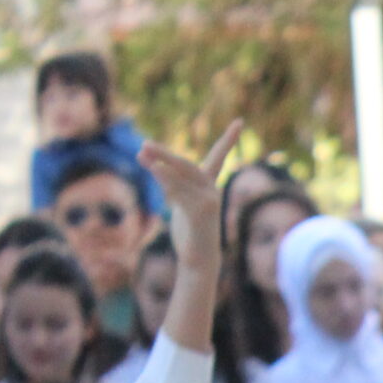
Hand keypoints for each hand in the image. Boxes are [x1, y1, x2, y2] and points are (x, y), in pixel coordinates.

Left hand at [139, 122, 241, 277]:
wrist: (199, 261)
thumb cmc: (190, 233)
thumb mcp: (178, 201)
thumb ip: (166, 179)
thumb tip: (143, 155)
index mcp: (209, 187)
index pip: (220, 158)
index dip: (229, 140)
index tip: (241, 122)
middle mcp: (212, 191)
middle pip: (188, 166)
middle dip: (166, 155)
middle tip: (144, 144)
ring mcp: (210, 202)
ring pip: (183, 176)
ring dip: (161, 163)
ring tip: (141, 152)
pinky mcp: (202, 212)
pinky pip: (181, 191)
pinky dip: (166, 178)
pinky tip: (153, 168)